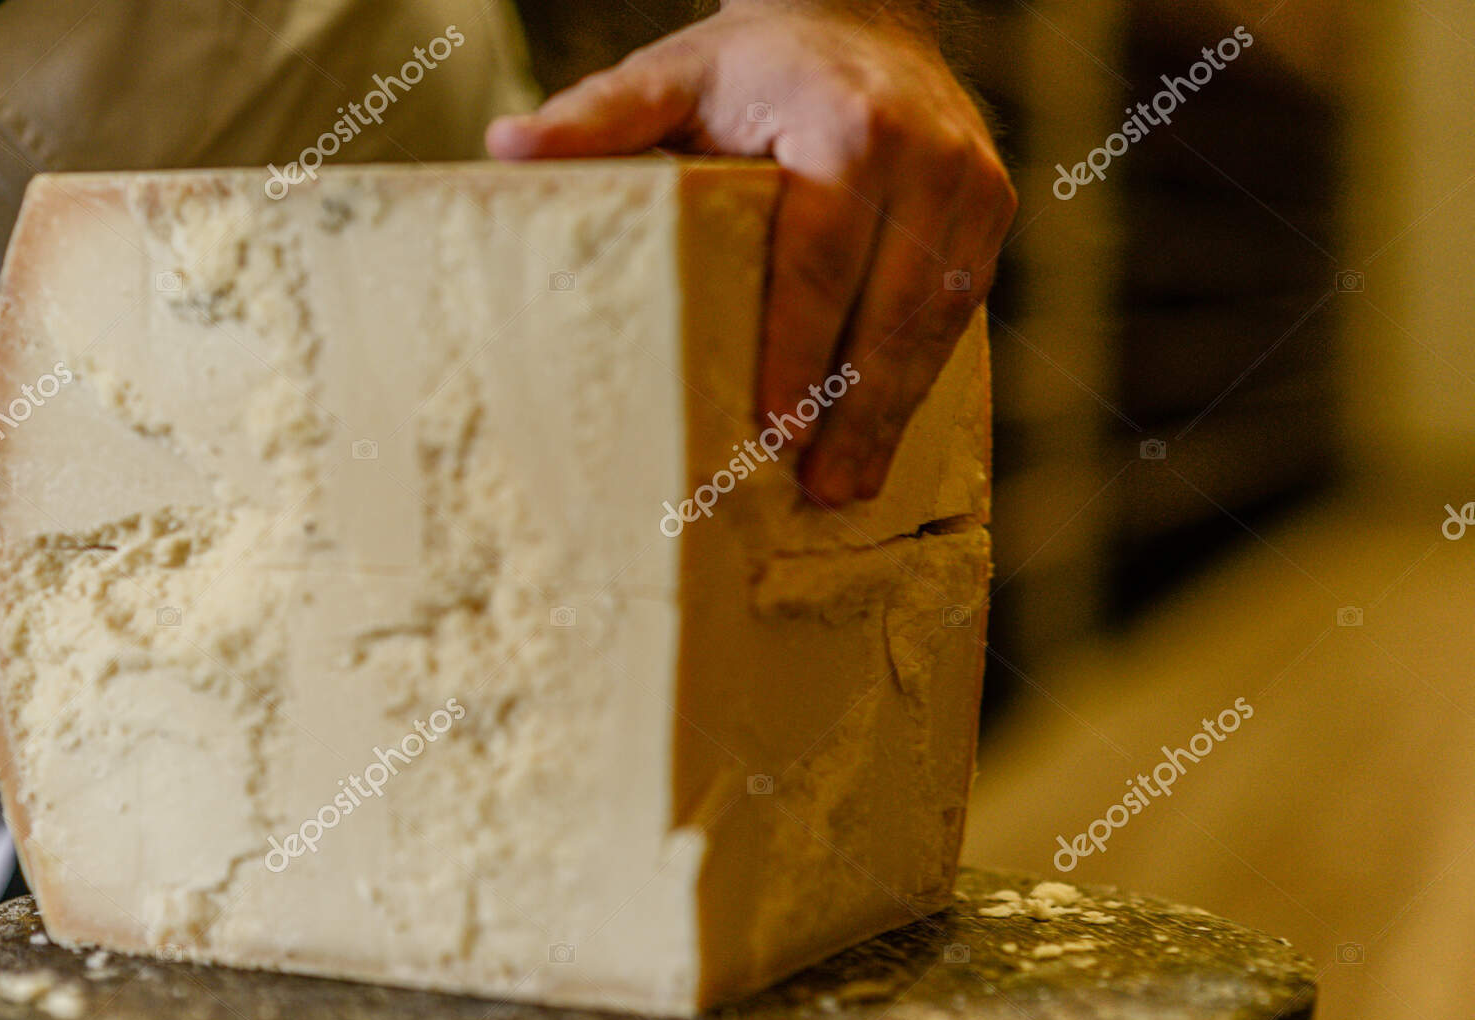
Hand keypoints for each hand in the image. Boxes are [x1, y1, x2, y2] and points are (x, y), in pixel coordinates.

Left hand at [487, 0, 1015, 505]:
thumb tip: (507, 147)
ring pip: (937, 316)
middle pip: (891, 306)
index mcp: (846, 126)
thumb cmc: (754, 61)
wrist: (862, 12)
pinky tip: (887, 431)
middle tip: (823, 491)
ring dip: (895, 409)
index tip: (779, 430)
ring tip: (852, 486)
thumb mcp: (673, 74)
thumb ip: (600, 117)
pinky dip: (921, 374)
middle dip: (856, 407)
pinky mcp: (992, 206)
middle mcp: (925, 155)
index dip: (800, 350)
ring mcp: (971, 182)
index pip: (820, 260)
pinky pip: (960, 305)